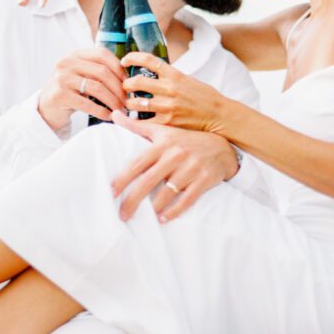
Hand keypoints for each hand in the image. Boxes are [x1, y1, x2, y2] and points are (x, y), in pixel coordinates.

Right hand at [38, 48, 126, 130]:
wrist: (47, 107)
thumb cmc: (71, 91)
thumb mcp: (82, 75)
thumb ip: (98, 71)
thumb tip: (128, 78)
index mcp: (75, 55)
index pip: (102, 54)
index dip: (118, 68)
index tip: (128, 82)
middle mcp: (67, 63)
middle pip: (102, 72)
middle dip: (119, 88)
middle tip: (128, 101)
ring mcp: (62, 78)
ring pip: (97, 88)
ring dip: (113, 101)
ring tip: (120, 110)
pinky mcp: (60, 95)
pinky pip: (87, 104)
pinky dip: (101, 111)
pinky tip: (109, 116)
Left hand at [110, 112, 238, 220]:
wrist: (222, 146)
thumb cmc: (185, 140)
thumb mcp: (163, 131)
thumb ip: (136, 126)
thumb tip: (114, 114)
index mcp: (163, 144)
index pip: (138, 163)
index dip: (123, 178)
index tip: (111, 191)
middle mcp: (175, 155)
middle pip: (149, 180)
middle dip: (133, 199)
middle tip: (122, 214)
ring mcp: (191, 168)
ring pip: (167, 192)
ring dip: (153, 208)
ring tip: (142, 218)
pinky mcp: (204, 180)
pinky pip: (187, 199)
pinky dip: (175, 211)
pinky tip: (163, 219)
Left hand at [122, 53, 225, 132]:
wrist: (220, 115)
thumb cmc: (204, 97)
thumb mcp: (187, 80)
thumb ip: (169, 77)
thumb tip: (151, 73)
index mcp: (174, 75)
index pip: (148, 60)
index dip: (133, 57)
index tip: (124, 60)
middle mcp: (169, 89)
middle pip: (137, 82)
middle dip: (126, 84)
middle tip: (125, 86)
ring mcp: (168, 106)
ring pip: (136, 102)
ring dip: (129, 102)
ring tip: (129, 103)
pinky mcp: (168, 122)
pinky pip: (144, 121)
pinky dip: (137, 119)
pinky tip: (135, 118)